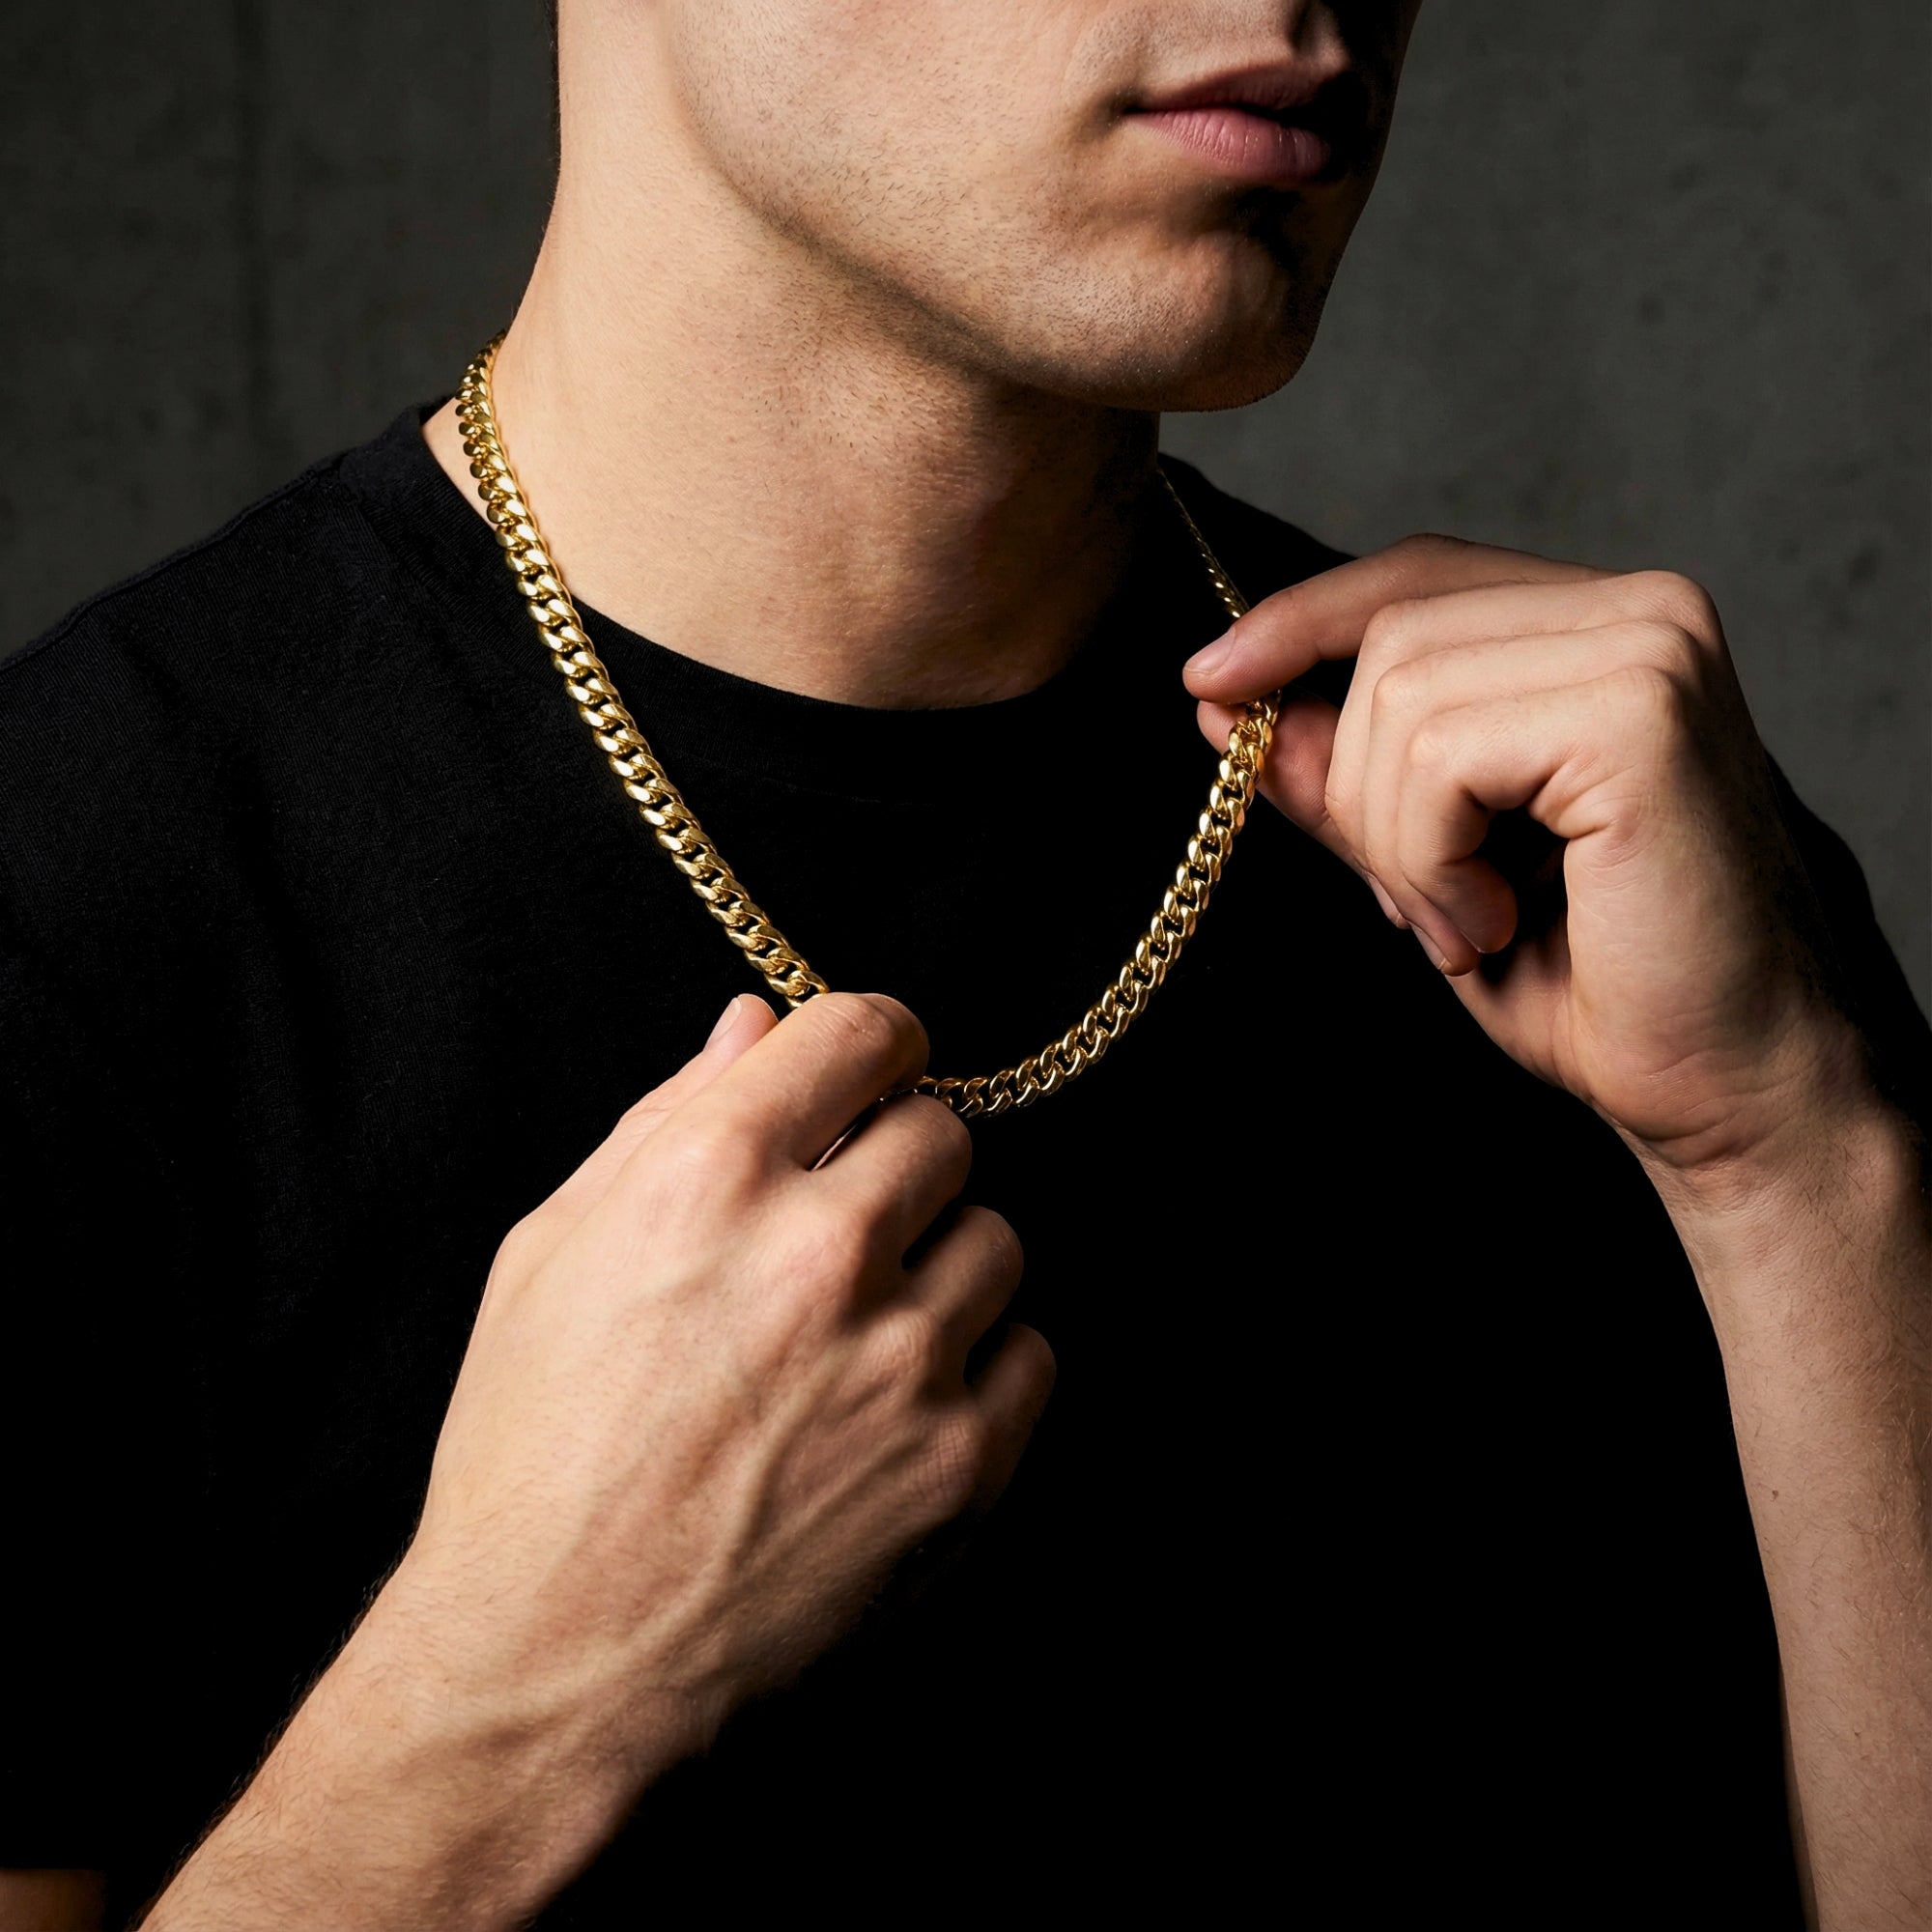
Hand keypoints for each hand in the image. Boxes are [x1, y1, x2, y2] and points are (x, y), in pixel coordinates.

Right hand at [395, 989, 1051, 1782]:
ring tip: (864, 1329)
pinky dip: (980, 1365)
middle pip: (943, 1133)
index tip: (878, 1069)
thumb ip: (665, 1119)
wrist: (554, 1661)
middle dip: (898, 1163)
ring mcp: (901, 1362)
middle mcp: (819, 1251)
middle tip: (848, 1225)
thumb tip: (756, 1026)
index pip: (862, 1032)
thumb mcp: (551, 1253)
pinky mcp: (959, 1465)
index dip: (877, 1040)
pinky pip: (1031, 1353)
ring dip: (941, 1265)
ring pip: (996, 1240)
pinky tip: (902, 1401)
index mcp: (709, 1176)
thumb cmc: (530, 1452)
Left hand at [1185, 536, 1863, 1177]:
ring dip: (1397, 843)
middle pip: (1392, 636)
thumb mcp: (1425, 858)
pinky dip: (1430, 860)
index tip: (1207, 684)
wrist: (1725, 1081)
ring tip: (1470, 920)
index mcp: (1602, 627)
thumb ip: (1343, 770)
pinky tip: (1494, 919)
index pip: (1418, 575)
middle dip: (1360, 789)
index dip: (1302, 623)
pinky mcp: (1641, 713)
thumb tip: (1223, 695)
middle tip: (1423, 905)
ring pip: (1401, 696)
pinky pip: (1440, 753)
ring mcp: (1651, 648)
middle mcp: (1643, 609)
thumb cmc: (1592, 978)